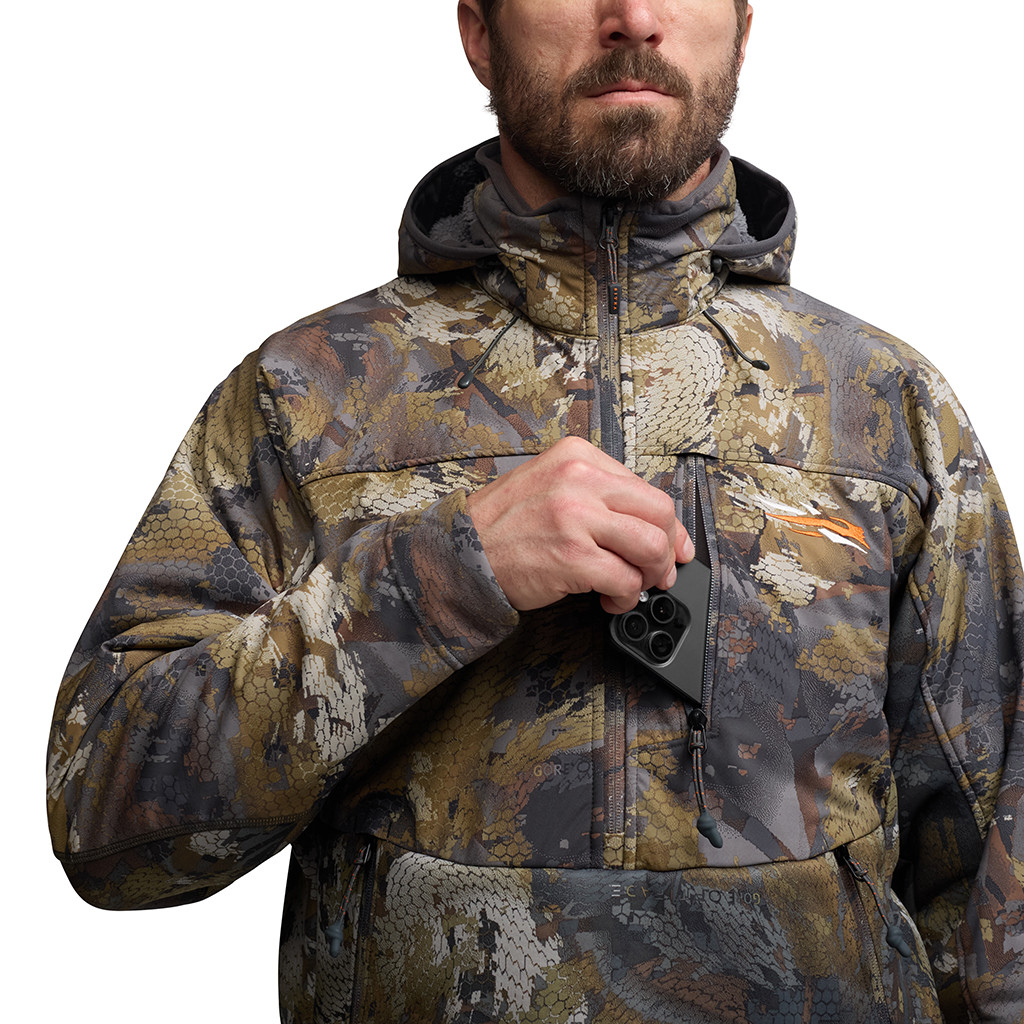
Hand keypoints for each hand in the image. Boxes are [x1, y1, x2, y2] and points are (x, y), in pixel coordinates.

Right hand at [466, 436, 693, 613]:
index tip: (674, 543)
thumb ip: (597, 495)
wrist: (460, 552)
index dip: (668, 524)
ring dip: (652, 575)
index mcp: (577, 456)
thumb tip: (650, 523)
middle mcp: (579, 480)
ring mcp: (576, 517)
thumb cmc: (502, 524)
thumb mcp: (549, 484)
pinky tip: (609, 599)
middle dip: (668, 550)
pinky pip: (626, 580)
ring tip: (635, 586)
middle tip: (661, 571)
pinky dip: (626, 596)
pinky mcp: (572, 557)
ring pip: (651, 547)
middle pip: (659, 513)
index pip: (645, 488)